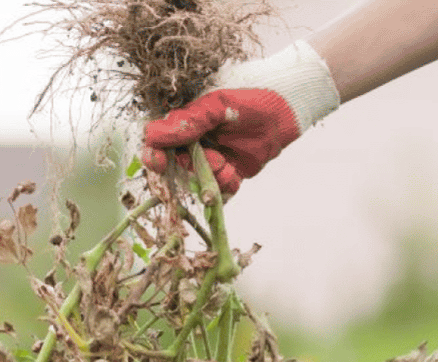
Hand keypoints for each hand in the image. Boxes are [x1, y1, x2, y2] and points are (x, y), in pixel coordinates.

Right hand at [141, 41, 339, 195]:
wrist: (286, 109)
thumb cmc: (250, 96)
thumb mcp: (216, 105)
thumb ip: (187, 122)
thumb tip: (151, 135)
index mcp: (186, 121)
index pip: (159, 142)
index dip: (155, 155)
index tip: (157, 162)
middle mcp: (195, 141)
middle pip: (177, 166)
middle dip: (190, 166)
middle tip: (210, 158)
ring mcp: (212, 158)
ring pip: (197, 180)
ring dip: (209, 175)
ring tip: (225, 162)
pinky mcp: (230, 172)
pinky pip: (220, 189)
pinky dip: (225, 185)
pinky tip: (235, 172)